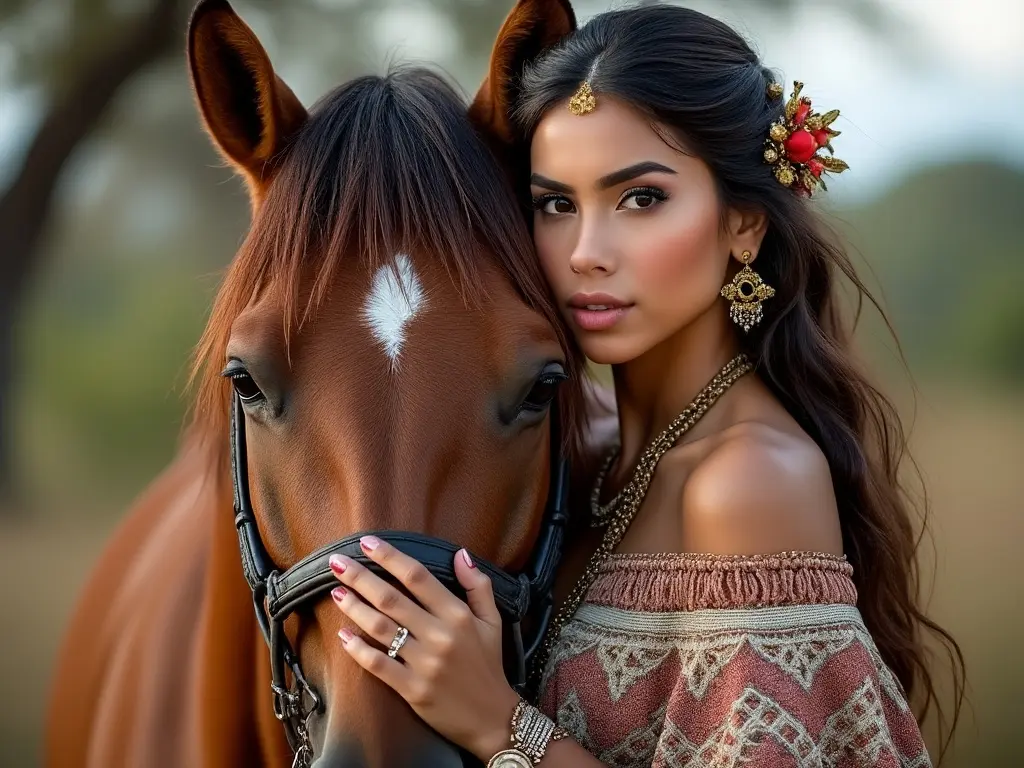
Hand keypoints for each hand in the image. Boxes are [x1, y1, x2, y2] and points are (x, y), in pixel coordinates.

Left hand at [328, 536, 519, 760]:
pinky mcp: (412, 689)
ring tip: (336, 591)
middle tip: (337, 561)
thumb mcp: (493, 621)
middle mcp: (439, 635)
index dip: (390, 557)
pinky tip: (343, 635)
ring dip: (354, 607)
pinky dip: (358, 649)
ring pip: (381, 628)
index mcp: (457, 615)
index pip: (418, 577)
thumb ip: (477, 585)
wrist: (493, 718)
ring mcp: (424, 663)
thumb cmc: (489, 665)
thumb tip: (460, 554)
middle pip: (392, 598)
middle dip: (361, 576)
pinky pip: (379, 665)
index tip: (367, 542)